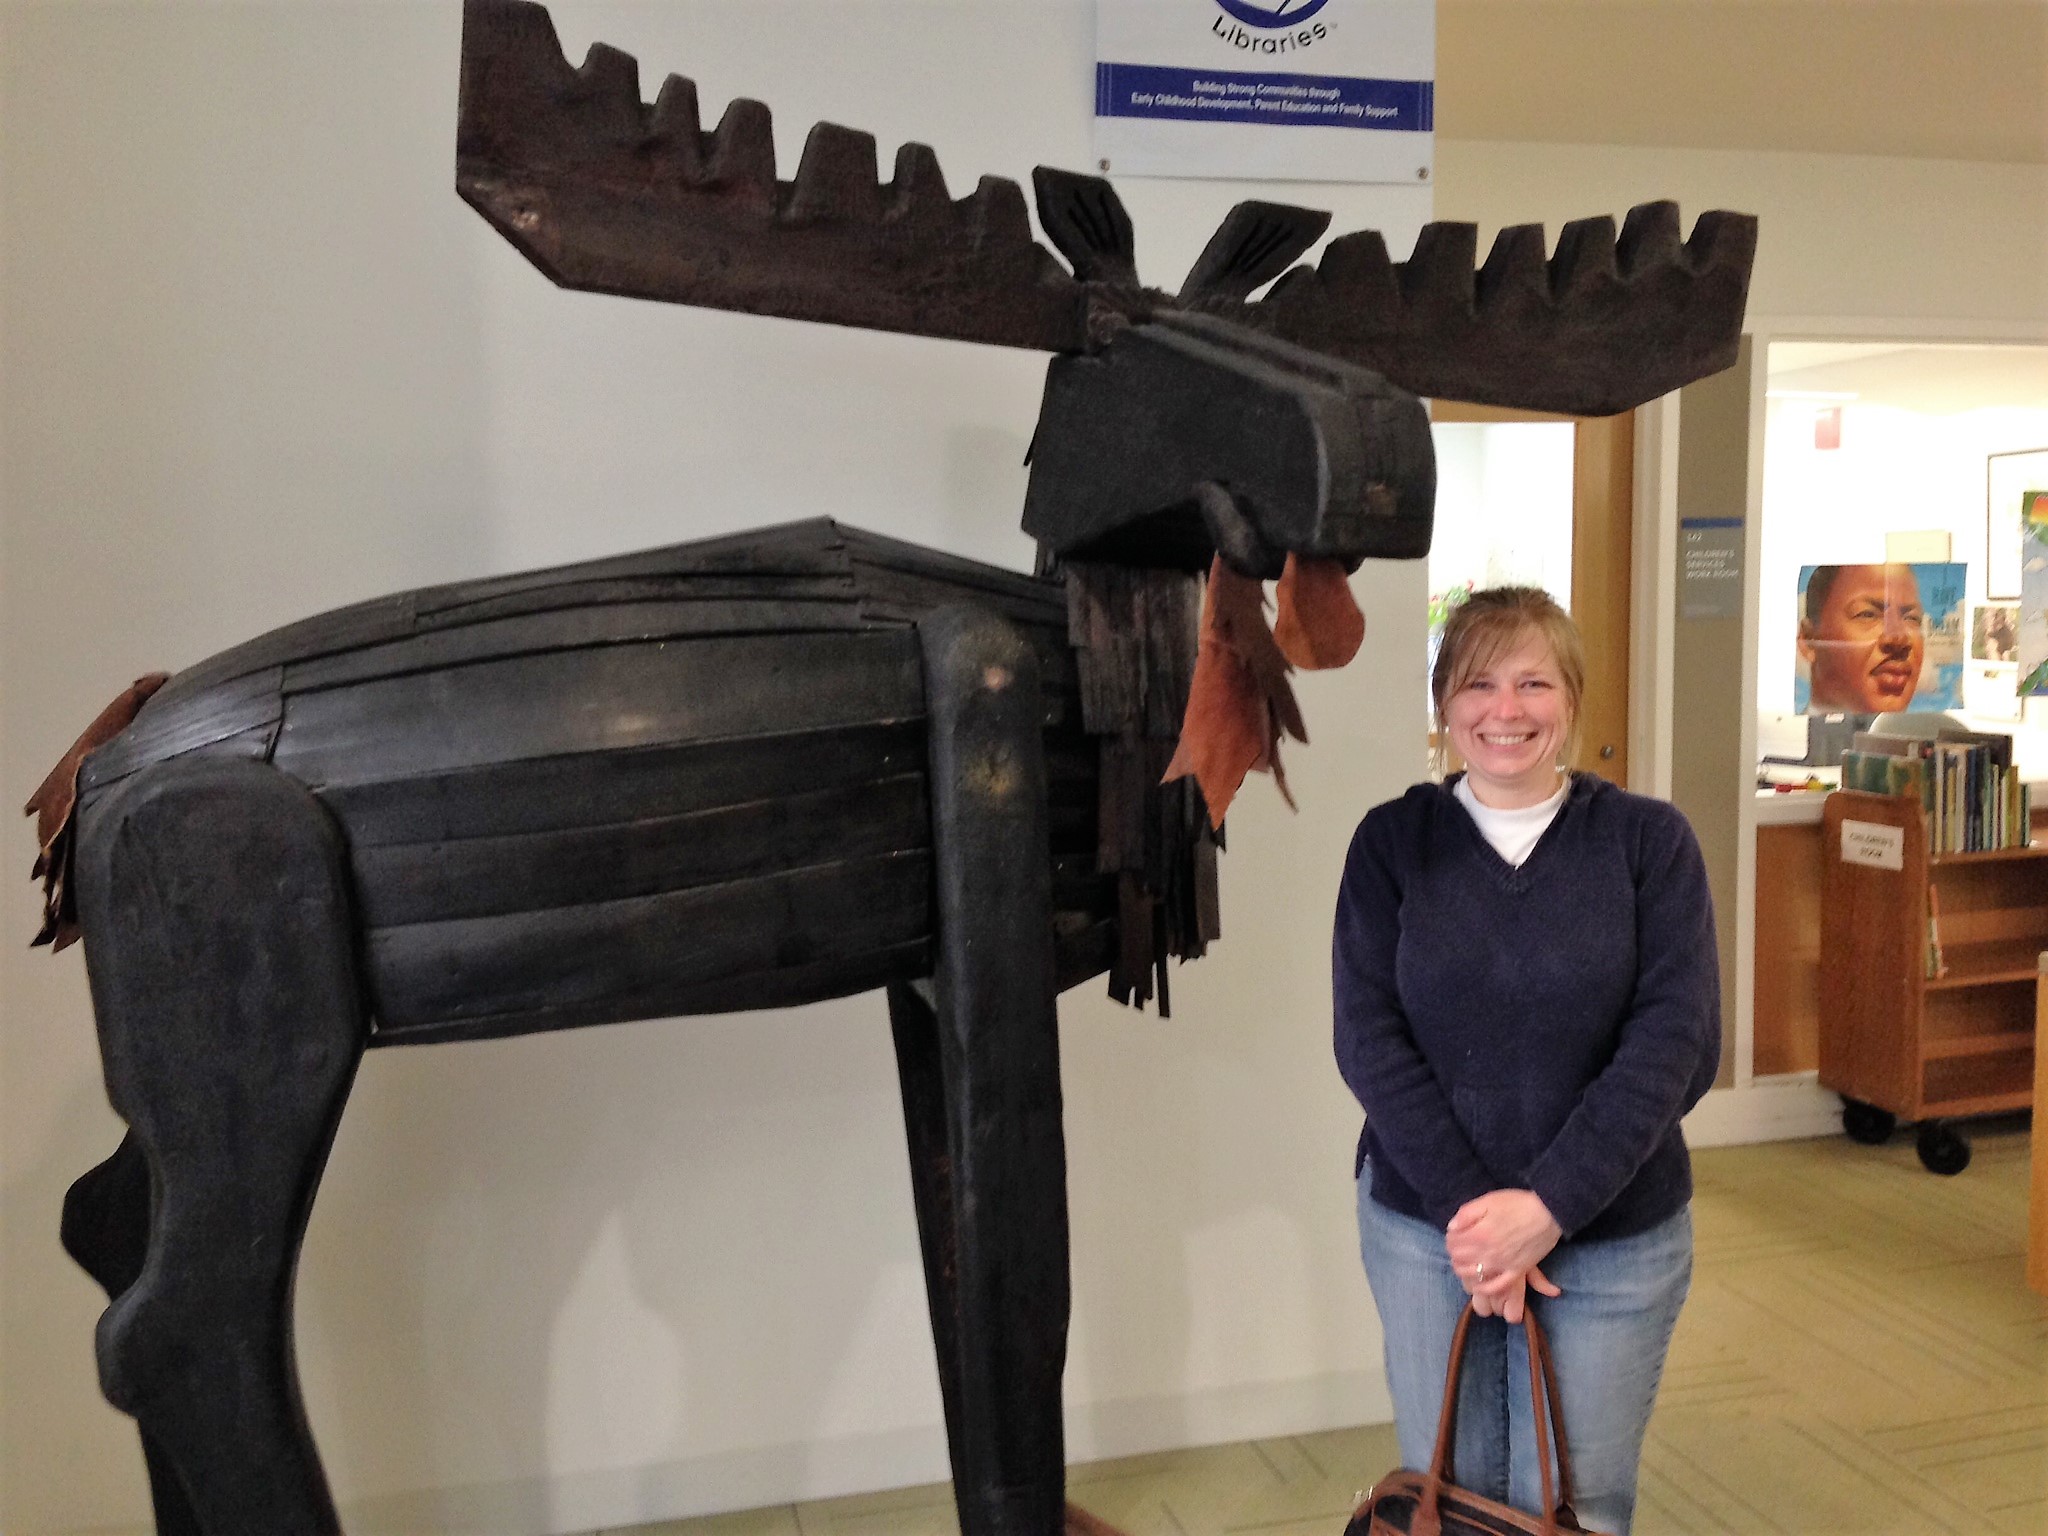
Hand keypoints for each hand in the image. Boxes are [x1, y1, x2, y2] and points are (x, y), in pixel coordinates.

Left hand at [1446, 1190, 1563, 1323]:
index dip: (1450, 1238)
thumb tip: (1452, 1227)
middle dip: (1455, 1253)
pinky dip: (1485, 1288)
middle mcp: (1488, 1253)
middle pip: (1459, 1260)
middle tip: (1459, 1246)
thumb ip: (1466, 1214)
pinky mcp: (1517, 1271)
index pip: (1453, 1244)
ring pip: (1473, 1275)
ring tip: (1466, 1261)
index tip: (1454, 1234)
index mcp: (1479, 1234)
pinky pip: (1497, 1287)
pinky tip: (1479, 1284)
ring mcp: (1502, 1264)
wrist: (1548, 1213)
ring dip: (1464, 1269)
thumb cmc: (1518, 1204)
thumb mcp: (1488, 1201)